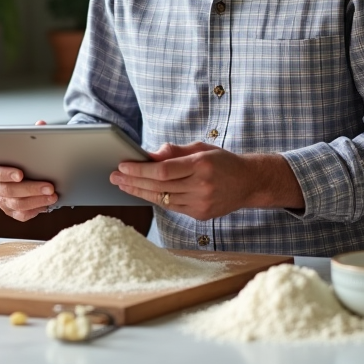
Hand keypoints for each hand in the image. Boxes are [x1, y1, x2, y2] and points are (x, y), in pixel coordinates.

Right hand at [0, 119, 56, 220]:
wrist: (28, 170)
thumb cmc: (22, 155)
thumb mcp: (24, 142)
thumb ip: (31, 133)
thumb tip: (40, 125)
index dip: (4, 174)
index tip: (21, 174)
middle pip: (6, 190)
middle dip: (29, 189)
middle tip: (49, 186)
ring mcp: (0, 200)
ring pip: (15, 204)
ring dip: (36, 200)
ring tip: (53, 195)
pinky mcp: (10, 211)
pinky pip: (20, 215)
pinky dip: (35, 210)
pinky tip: (47, 204)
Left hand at [109, 143, 303, 220]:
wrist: (249, 183)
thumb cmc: (222, 161)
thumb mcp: (201, 148)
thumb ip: (175, 152)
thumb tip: (150, 155)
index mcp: (201, 165)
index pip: (163, 171)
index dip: (140, 170)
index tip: (122, 165)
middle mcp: (201, 186)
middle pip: (159, 186)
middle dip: (133, 181)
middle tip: (114, 177)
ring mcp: (201, 203)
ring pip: (162, 199)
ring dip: (140, 192)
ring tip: (123, 185)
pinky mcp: (200, 215)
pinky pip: (172, 207)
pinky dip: (156, 199)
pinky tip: (143, 192)